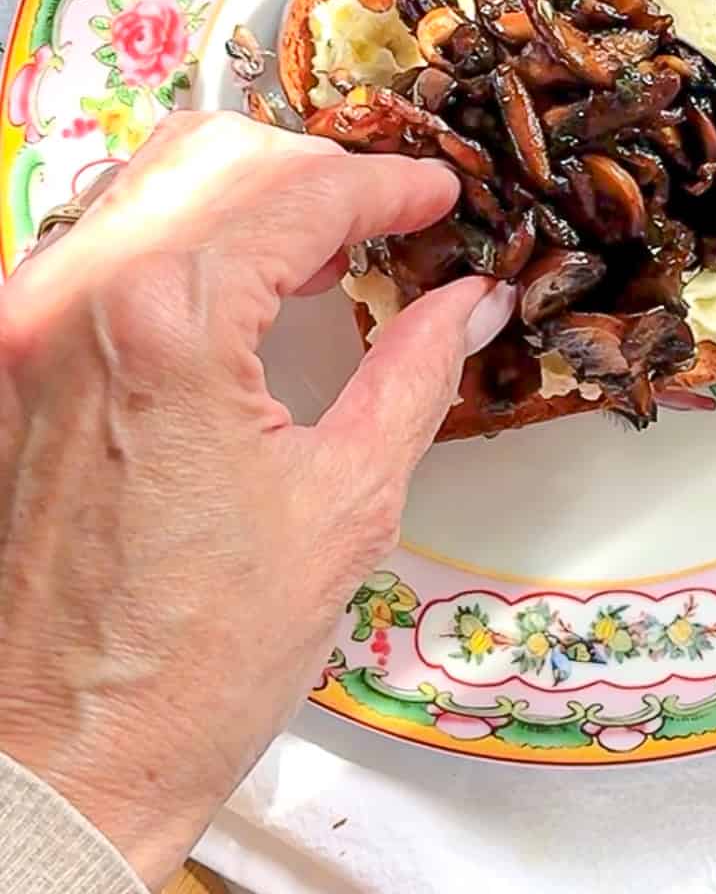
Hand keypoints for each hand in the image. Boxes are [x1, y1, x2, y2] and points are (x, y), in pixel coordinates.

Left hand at [0, 112, 515, 888]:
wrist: (55, 763)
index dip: (389, 185)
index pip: (299, 191)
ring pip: (151, 179)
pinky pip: (99, 239)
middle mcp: (76, 298)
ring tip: (321, 247)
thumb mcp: (345, 506)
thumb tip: (468, 302)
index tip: (438, 194)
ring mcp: (25, 325)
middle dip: (320, 171)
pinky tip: (234, 283)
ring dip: (247, 191)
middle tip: (389, 217)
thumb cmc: (189, 666)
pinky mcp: (6, 359)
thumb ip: (416, 372)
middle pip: (219, 153)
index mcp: (166, 324)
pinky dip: (180, 232)